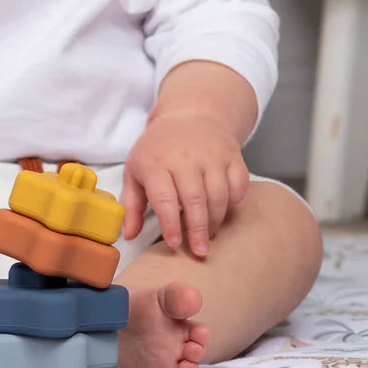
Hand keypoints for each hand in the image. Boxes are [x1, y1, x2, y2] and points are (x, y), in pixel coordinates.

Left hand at [120, 111, 248, 258]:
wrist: (188, 115)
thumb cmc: (158, 149)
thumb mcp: (136, 171)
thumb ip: (131, 205)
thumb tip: (128, 236)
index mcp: (155, 161)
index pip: (164, 197)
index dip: (170, 224)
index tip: (175, 243)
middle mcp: (184, 156)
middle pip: (195, 199)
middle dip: (198, 230)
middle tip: (199, 252)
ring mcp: (211, 154)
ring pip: (219, 195)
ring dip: (215, 221)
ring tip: (208, 235)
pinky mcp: (232, 154)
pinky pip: (239, 185)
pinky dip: (233, 202)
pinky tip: (222, 211)